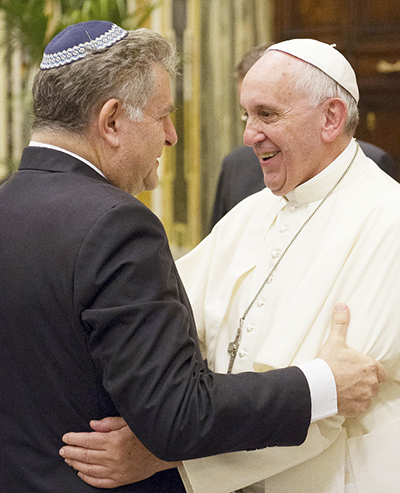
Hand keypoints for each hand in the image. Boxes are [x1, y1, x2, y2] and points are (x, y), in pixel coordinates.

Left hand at [59, 417, 180, 487]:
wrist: (164, 450)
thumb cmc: (147, 433)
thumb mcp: (129, 422)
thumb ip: (109, 423)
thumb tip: (91, 425)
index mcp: (115, 440)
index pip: (88, 440)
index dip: (74, 439)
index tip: (66, 437)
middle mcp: (114, 457)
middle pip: (86, 455)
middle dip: (71, 452)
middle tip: (62, 449)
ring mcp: (117, 471)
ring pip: (90, 469)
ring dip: (76, 464)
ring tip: (68, 459)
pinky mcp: (121, 480)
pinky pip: (100, 482)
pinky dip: (88, 478)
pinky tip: (81, 473)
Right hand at [318, 303, 386, 416]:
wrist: (318, 385)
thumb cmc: (328, 363)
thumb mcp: (335, 341)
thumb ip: (341, 323)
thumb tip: (342, 306)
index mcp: (370, 367)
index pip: (380, 371)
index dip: (371, 370)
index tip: (361, 368)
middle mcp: (371, 383)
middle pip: (373, 384)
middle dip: (365, 381)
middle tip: (349, 376)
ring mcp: (365, 397)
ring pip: (367, 395)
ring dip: (360, 392)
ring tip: (345, 387)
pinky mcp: (357, 409)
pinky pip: (359, 407)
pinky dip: (353, 403)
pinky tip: (343, 397)